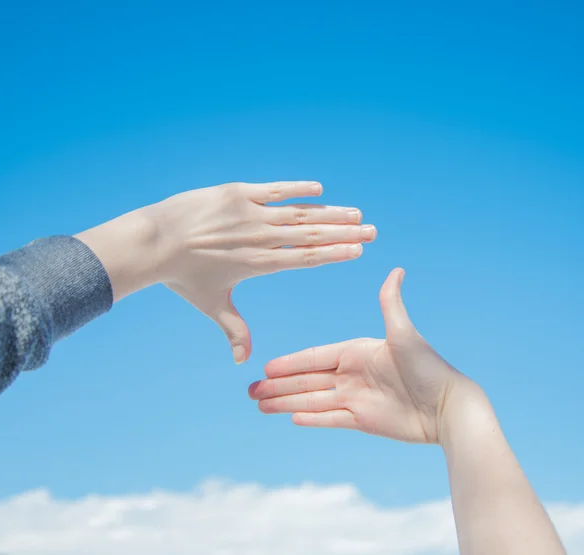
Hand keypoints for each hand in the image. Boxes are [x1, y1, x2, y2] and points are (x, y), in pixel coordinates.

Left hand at [147, 181, 375, 363]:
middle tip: (373, 230)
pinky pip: (274, 189)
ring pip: (299, 212)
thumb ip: (234, 331)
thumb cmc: (183, 277)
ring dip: (330, 212)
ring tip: (356, 213)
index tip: (359, 250)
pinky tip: (319, 189)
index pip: (307, 258)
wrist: (155, 242)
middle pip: (312, 234)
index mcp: (260, 264)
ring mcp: (250, 213)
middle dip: (346, 233)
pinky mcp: (237, 193)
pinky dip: (297, 188)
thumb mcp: (213, 305)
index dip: (335, 253)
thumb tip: (241, 363)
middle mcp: (261, 238)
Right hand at [249, 268, 473, 443]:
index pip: (314, 357)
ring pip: (312, 401)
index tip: (266, 368)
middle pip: (307, 381)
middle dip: (278, 386)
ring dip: (286, 403)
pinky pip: (330, 419)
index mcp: (356, 352)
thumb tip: (396, 269)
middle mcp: (352, 374)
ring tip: (260, 406)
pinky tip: (290, 417)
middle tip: (251, 392)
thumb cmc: (429, 367)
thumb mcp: (404, 333)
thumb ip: (390, 303)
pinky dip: (311, 419)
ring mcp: (356, 398)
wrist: (448, 407)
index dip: (289, 363)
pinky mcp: (363, 420)